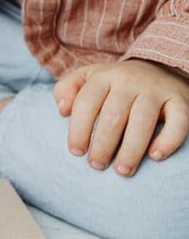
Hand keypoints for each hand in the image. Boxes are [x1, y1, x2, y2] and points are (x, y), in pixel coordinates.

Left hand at [54, 60, 188, 175]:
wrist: (161, 68)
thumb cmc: (116, 83)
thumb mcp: (87, 77)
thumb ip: (66, 89)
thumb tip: (62, 111)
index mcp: (103, 77)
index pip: (86, 104)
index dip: (78, 130)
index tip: (77, 152)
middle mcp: (130, 81)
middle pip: (113, 116)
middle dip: (103, 145)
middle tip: (97, 165)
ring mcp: (156, 90)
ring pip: (142, 122)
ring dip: (131, 150)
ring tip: (122, 171)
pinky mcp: (180, 101)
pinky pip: (178, 122)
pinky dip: (168, 141)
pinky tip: (155, 156)